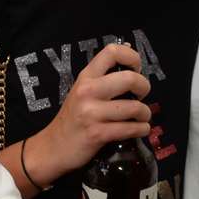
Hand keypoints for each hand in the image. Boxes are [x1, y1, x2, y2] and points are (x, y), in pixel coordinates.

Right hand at [31, 43, 150, 181]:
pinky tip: (139, 129)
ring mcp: (91, 113)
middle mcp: (87, 91)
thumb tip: (130, 55)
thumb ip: (103, 76)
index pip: (112, 51)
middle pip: (130, 78)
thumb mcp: (82, 91)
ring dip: (145, 114)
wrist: (52, 147)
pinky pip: (130, 129)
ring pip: (135, 107)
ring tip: (141, 117)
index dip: (132, 58)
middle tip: (141, 96)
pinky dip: (141, 129)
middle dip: (144, 88)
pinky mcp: (97, 134)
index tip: (136, 70)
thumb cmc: (72, 118)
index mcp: (85, 77)